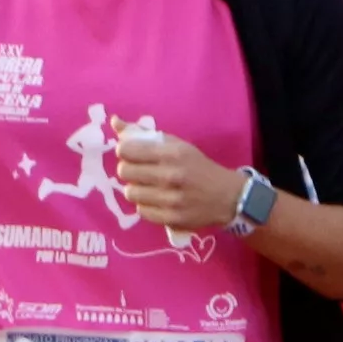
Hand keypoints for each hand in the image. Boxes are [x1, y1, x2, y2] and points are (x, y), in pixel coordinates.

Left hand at [109, 121, 243, 236]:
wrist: (227, 197)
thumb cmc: (199, 166)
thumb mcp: (177, 145)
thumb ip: (145, 134)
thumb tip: (115, 122)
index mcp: (171, 154)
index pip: (126, 150)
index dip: (125, 151)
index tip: (132, 154)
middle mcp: (170, 176)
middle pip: (124, 172)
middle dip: (129, 170)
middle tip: (140, 172)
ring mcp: (171, 200)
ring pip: (131, 193)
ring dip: (137, 189)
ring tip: (149, 187)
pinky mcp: (172, 219)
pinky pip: (142, 211)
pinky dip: (146, 205)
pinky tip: (157, 200)